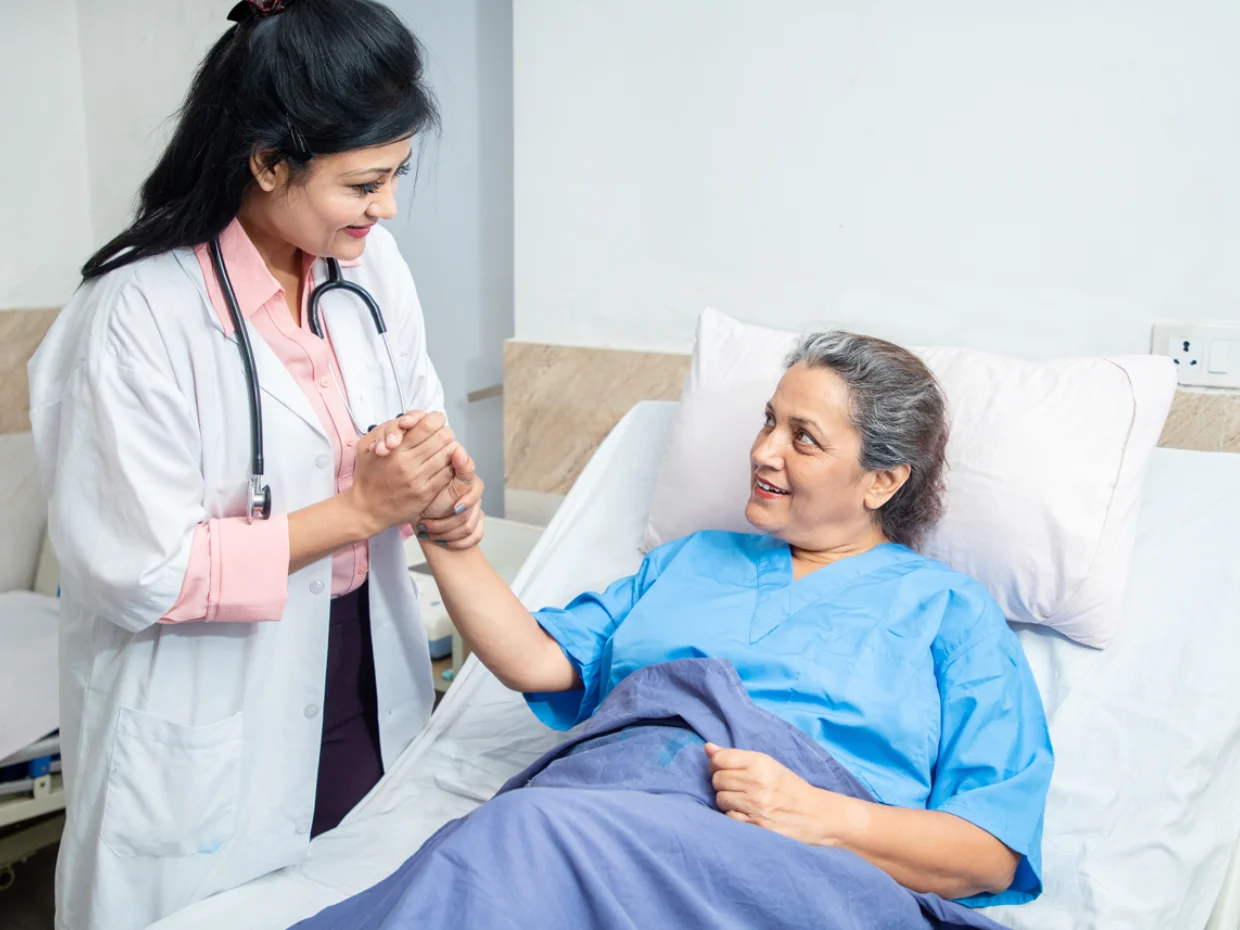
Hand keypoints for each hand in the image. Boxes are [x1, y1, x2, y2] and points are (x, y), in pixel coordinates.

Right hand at [366, 411, 485, 550]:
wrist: (366, 508)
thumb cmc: (368, 474)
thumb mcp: (367, 445)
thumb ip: (387, 429)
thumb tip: (408, 420)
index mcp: (395, 448)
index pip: (429, 424)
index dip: (435, 420)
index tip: (431, 425)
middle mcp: (407, 462)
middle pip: (444, 437)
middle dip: (445, 433)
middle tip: (440, 437)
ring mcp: (418, 478)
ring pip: (449, 454)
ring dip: (450, 449)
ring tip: (442, 450)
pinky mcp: (425, 493)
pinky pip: (448, 474)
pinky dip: (450, 466)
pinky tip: (444, 465)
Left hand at [706, 744, 843, 845]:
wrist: (817, 816)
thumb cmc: (791, 788)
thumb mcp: (769, 765)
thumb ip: (737, 757)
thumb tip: (707, 748)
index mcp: (760, 762)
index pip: (719, 759)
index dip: (716, 764)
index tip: (722, 769)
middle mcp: (756, 782)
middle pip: (717, 779)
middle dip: (722, 782)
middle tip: (736, 787)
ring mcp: (754, 805)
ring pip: (720, 798)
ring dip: (727, 800)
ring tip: (743, 801)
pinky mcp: (754, 826)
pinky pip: (728, 817)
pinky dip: (734, 816)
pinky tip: (747, 814)